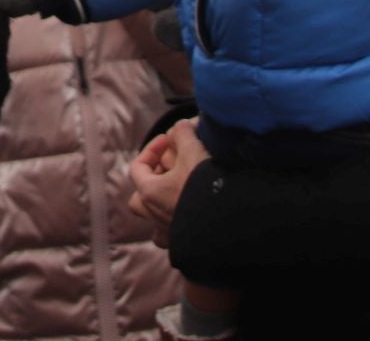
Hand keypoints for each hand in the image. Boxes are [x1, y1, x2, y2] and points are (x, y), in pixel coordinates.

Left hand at [128, 116, 209, 247]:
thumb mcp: (194, 151)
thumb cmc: (206, 186)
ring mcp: (168, 231)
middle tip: (173, 168)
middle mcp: (154, 214)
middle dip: (153, 179)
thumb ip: (183, 133)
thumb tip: (181, 125)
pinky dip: (176, 225)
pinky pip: (172, 236)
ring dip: (162, 203)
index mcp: (149, 192)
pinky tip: (190, 214)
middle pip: (140, 196)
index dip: (152, 149)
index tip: (170, 140)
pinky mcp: (186, 243)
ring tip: (179, 191)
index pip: (138, 166)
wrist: (231, 223)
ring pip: (154, 218)